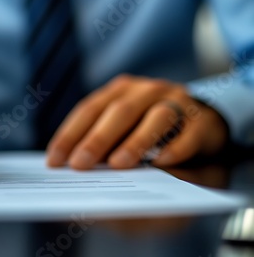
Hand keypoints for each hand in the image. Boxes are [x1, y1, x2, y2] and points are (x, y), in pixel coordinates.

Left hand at [46, 74, 227, 168]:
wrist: (203, 117)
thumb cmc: (150, 125)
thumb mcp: (123, 125)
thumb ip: (101, 139)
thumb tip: (71, 166)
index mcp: (120, 90)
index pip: (89, 109)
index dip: (70, 134)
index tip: (55, 161)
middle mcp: (147, 90)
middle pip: (120, 112)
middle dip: (97, 139)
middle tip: (80, 164)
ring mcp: (177, 102)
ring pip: (156, 118)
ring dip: (136, 142)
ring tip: (118, 164)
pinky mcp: (202, 120)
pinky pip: (190, 134)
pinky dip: (176, 148)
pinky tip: (162, 162)